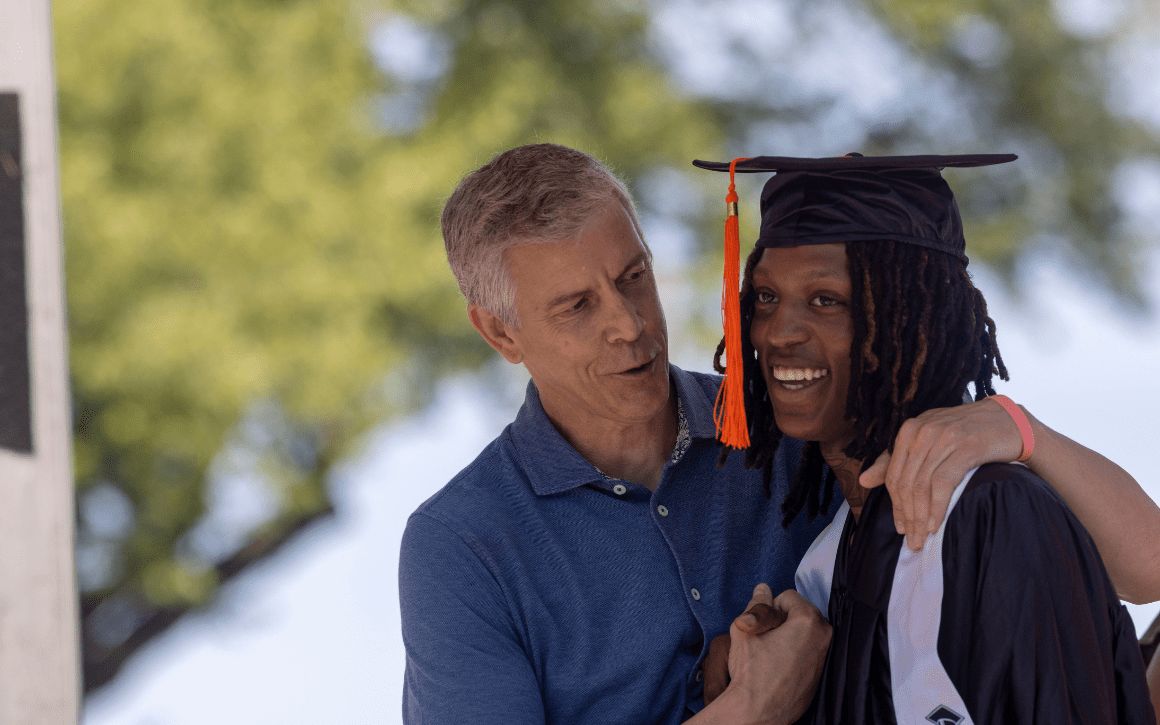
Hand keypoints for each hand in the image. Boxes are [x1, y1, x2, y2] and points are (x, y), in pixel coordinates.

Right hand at [702, 585, 829, 723]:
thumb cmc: (751, 672)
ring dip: (787, 636)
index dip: (769, 608)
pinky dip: (794, 654)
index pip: (787, 597)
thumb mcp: (744, 630)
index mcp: (809, 621)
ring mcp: (823, 657)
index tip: (761, 626)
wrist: (757, 712)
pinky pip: (807, 653)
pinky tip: (777, 666)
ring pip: (803, 633)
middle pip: (799, 614)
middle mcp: (823, 637)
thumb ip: (756, 605)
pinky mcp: (819, 675)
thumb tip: (763, 589)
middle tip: (764, 638)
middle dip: (781, 621)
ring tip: (769, 653)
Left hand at [859, 398, 1021, 549]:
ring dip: (920, 517)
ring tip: (921, 538)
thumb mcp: (928, 441)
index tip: (899, 527)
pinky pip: (942, 483)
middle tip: (911, 540)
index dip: (894, 505)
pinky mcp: (965, 447)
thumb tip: (864, 481)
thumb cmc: (967, 435)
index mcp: (909, 430)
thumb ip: (896, 460)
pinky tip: (935, 524)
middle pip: (905, 482)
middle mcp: (922, 431)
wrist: (1009, 422)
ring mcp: (943, 438)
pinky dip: (936, 507)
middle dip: (906, 516)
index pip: (893, 474)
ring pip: (921, 485)